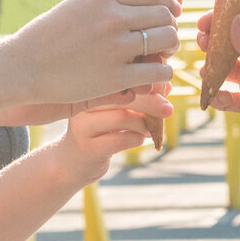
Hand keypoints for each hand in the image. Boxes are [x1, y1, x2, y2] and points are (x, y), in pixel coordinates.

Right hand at [11, 0, 178, 104]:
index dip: (168, 5)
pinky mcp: (117, 76)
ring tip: (163, 55)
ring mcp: (116, 46)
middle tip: (167, 38)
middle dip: (170, 27)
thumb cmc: (49, 36)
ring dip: (170, 47)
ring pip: (166, 40)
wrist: (23, 66)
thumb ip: (108, 2)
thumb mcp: (78, 5)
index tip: (170, 14)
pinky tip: (157, 74)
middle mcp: (113, 17)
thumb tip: (140, 1)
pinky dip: (164, 72)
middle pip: (164, 16)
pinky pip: (159, 70)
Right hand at [53, 90, 170, 185]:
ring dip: (144, 124)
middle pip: (123, 95)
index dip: (145, 81)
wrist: (71, 162)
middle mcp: (82, 103)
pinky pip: (120, 140)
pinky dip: (136, 139)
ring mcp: (82, 126)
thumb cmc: (98, 130)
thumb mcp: (115, 110)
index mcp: (90, 88)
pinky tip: (138, 140)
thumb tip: (166, 84)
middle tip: (168, 110)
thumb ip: (138, 97)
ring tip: (150, 130)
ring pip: (122, 117)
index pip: (121, 78)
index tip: (162, 87)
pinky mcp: (87, 149)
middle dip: (151, 102)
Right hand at [196, 11, 239, 148]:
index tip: (204, 22)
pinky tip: (217, 97)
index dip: (222, 21)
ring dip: (210, 70)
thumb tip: (234, 18)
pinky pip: (224, 98)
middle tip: (202, 43)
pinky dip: (216, 96)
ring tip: (205, 72)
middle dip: (211, 44)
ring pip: (222, 71)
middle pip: (227, 46)